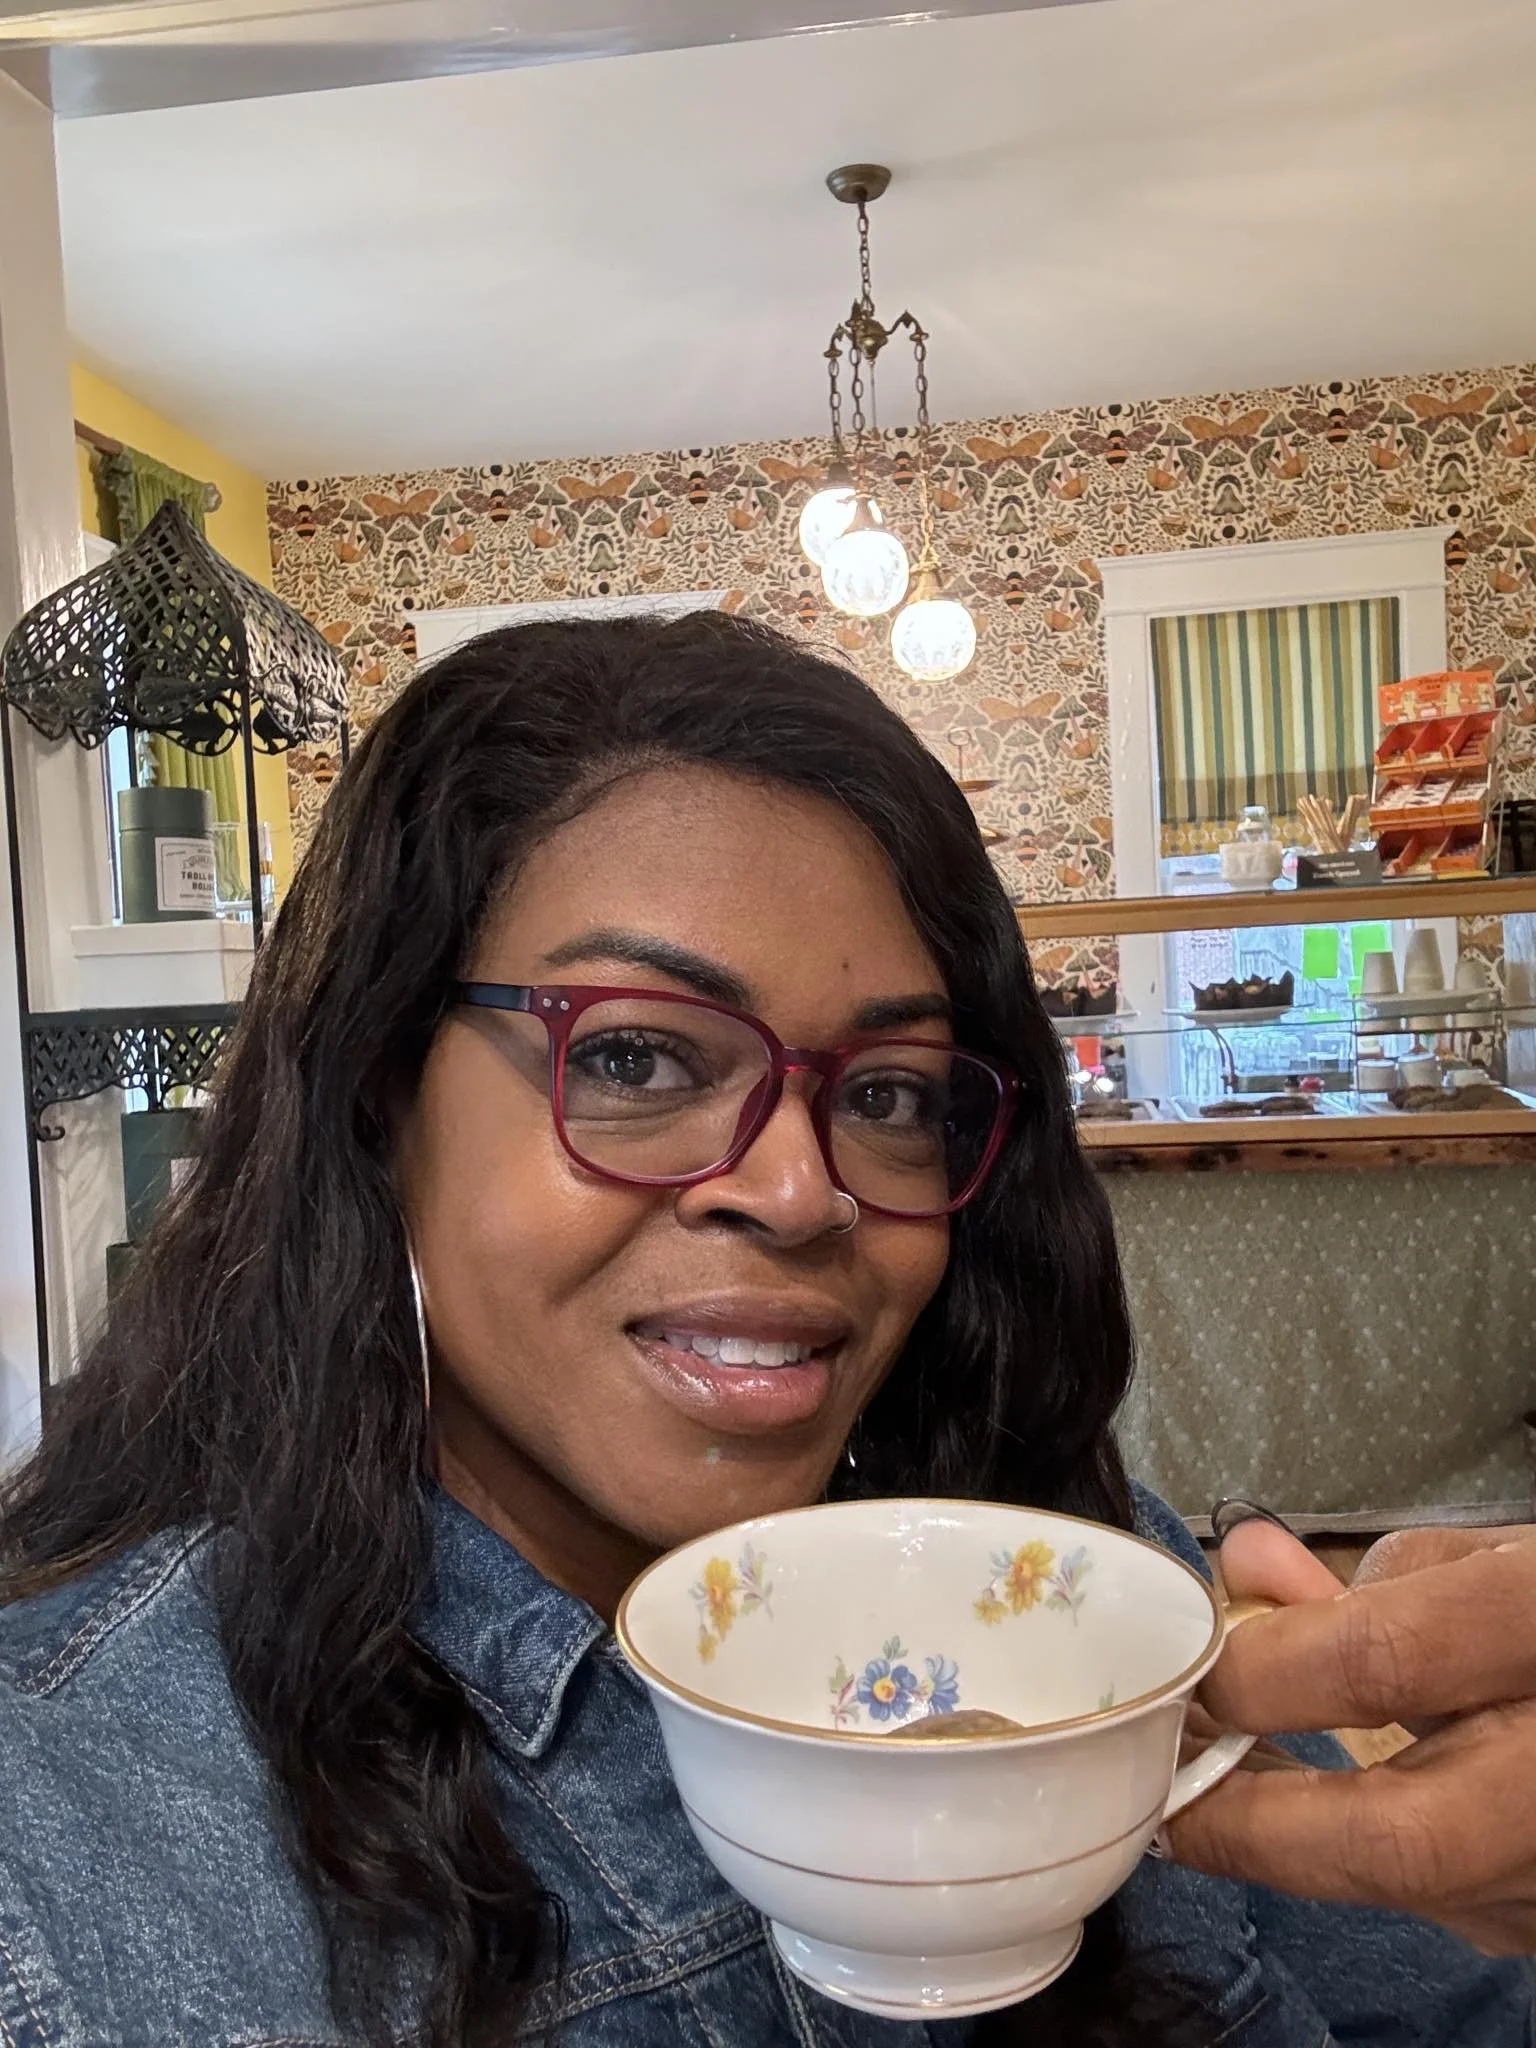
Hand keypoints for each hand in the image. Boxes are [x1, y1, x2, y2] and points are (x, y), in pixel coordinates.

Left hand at [1163, 1513, 1535, 1953]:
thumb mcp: (1512, 1559)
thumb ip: (1377, 1572)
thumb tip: (1247, 1568)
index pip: (1387, 1664)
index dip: (1265, 1668)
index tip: (1189, 1662)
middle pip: (1396, 1838)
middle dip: (1254, 1822)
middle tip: (1156, 1787)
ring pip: (1414, 1888)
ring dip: (1292, 1845)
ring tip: (1203, 1780)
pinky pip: (1453, 1901)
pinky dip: (1362, 1858)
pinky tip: (1301, 1809)